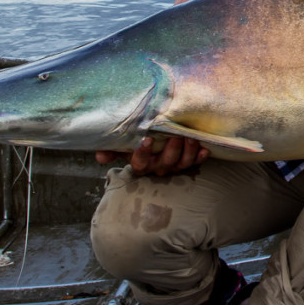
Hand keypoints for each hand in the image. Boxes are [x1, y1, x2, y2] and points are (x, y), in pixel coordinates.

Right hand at [94, 137, 208, 176]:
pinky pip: (195, 162)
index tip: (146, 139)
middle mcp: (158, 168)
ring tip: (191, 139)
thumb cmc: (138, 142)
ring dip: (188, 152)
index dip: (143, 154)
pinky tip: (205, 149)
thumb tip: (98, 156)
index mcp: (141, 163)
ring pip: (181, 163)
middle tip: (176, 136)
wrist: (155, 143)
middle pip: (165, 164)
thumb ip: (113, 148)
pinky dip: (200, 157)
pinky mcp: (187, 162)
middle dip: (172, 151)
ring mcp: (174, 166)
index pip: (140, 163)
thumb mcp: (125, 146)